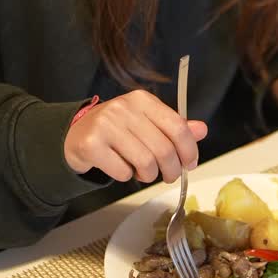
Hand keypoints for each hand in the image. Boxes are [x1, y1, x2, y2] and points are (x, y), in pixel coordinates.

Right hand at [64, 90, 206, 182]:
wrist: (75, 134)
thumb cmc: (117, 130)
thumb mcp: (146, 122)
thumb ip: (174, 127)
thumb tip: (202, 130)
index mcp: (142, 100)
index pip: (177, 126)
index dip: (189, 150)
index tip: (190, 164)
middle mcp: (124, 108)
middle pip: (164, 149)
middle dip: (171, 169)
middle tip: (169, 176)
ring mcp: (105, 125)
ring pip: (145, 163)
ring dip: (148, 175)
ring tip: (143, 172)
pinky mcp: (91, 145)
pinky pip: (122, 172)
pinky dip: (126, 177)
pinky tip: (121, 169)